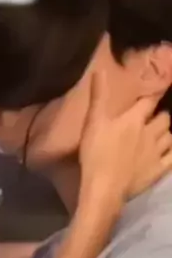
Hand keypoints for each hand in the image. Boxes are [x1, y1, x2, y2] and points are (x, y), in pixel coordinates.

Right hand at [78, 72, 164, 208]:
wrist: (104, 187)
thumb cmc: (95, 153)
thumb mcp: (93, 122)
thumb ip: (99, 96)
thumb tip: (100, 70)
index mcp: (134, 119)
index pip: (149, 100)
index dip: (152, 95)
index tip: (155, 92)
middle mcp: (150, 132)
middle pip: (164, 118)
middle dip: (160, 116)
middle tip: (152, 118)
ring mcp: (157, 152)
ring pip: (170, 136)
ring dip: (166, 133)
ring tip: (159, 134)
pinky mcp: (159, 169)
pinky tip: (168, 151)